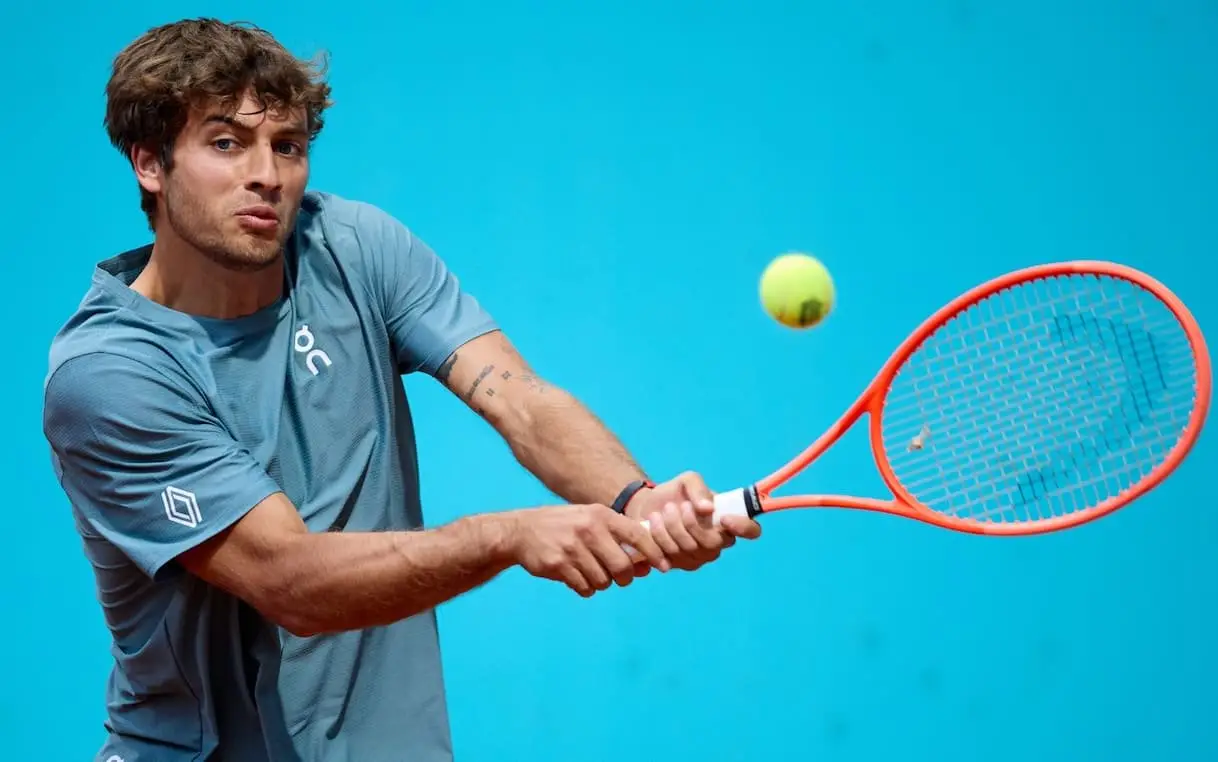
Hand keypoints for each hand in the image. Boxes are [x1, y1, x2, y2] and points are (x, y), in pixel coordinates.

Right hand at [505, 504, 671, 596]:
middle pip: (623, 566)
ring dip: (600, 583)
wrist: (522, 531)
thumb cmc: (565, 527)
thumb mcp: (591, 520)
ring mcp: (572, 547)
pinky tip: (576, 577)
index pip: (637, 534)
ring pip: (603, 580)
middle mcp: (589, 529)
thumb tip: (646, 566)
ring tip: (589, 572)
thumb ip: (618, 539)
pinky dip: (585, 588)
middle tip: (617, 577)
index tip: (665, 567)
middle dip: (624, 577)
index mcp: (600, 515)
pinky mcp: (558, 564)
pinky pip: (584, 588)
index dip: (654, 552)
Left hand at [625, 471, 761, 571]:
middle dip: (690, 524)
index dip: (743, 527)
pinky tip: (653, 525)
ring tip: (659, 513)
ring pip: (690, 549)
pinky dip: (659, 538)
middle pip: (713, 543)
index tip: (723, 518)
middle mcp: (719, 542)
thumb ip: (699, 488)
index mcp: (728, 520)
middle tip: (674, 507)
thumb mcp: (687, 481)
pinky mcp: (681, 564)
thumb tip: (708, 508)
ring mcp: (701, 556)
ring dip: (670, 527)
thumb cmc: (674, 494)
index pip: (751, 530)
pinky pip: (672, 556)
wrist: (646, 507)